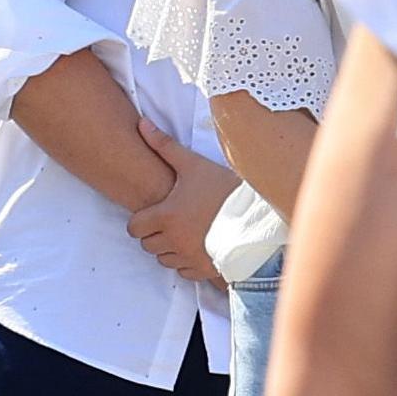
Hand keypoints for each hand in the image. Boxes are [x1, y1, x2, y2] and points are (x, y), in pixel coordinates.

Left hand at [129, 118, 233, 284]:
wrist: (263, 214)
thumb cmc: (226, 189)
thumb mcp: (194, 165)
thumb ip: (164, 146)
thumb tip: (140, 123)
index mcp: (165, 217)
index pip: (134, 228)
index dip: (141, 221)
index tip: (155, 213)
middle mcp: (173, 241)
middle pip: (147, 244)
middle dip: (154, 234)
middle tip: (171, 221)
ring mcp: (190, 257)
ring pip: (164, 260)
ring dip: (169, 249)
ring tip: (186, 232)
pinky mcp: (206, 270)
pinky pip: (183, 272)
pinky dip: (186, 262)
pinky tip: (197, 246)